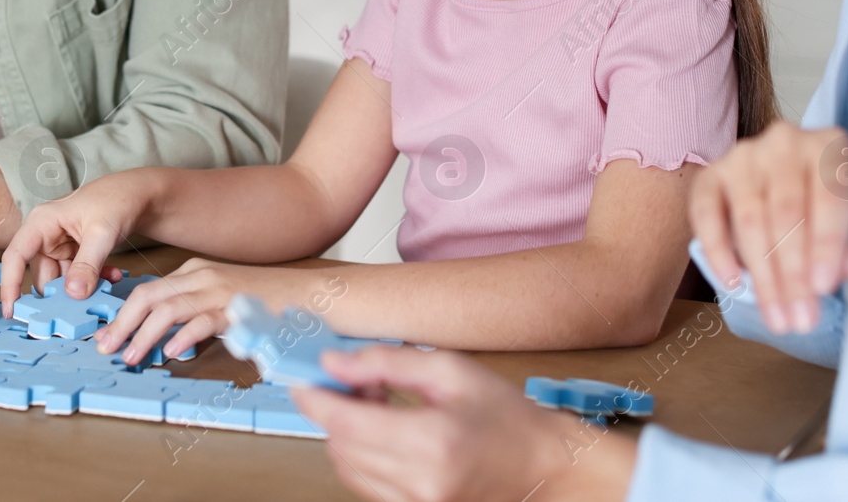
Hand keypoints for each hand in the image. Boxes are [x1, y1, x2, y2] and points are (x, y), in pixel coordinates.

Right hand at [0, 174, 154, 320]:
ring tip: (107, 285)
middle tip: (80, 307)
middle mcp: (46, 235)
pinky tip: (113, 276)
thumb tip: (73, 294)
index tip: (11, 312)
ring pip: (62, 280)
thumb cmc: (117, 199)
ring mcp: (61, 245)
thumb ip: (87, 265)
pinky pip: (78, 276)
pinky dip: (94, 281)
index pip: (16, 256)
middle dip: (60, 294)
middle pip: (41, 275)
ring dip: (83, 288)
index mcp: (42, 222)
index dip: (10, 284)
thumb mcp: (102, 233)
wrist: (140, 193)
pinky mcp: (76, 253)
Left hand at [95, 260, 318, 366]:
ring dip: (144, 334)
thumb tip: (164, 338)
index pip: (147, 291)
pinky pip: (202, 321)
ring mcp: (219, 290)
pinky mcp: (237, 307)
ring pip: (167, 308)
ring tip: (131, 356)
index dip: (123, 315)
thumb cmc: (264, 301)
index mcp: (194, 272)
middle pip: (148, 296)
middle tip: (106, 348)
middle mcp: (201, 276)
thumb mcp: (220, 298)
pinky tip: (173, 352)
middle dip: (122, 323)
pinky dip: (184, 336)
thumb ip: (193, 311)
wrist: (307, 293)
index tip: (109, 337)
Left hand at [292, 346, 634, 501]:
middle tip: (354, 379)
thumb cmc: (507, 417)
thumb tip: (333, 362)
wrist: (545, 467)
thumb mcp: (450, 370)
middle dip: (333, 409)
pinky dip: (362, 455)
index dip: (314, 397)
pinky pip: (365, 485)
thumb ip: (387, 363)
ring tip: (377, 403)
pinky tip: (386, 430)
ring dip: (346, 433)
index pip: (345, 423)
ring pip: (346, 468)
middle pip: (339, 446)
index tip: (301, 377)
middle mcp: (419, 483)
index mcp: (431, 442)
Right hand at [689, 120, 847, 334]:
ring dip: (763, 275)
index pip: (829, 197)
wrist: (780, 183)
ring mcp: (742, 156)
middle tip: (800, 319)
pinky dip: (719, 252)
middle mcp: (785, 142)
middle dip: (793, 273)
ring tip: (777, 317)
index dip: (827, 244)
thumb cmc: (823, 206)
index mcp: (829, 147)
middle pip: (787, 213)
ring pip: (750, 220)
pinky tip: (733, 283)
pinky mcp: (709, 175)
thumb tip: (846, 267)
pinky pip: (707, 215)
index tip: (824, 288)